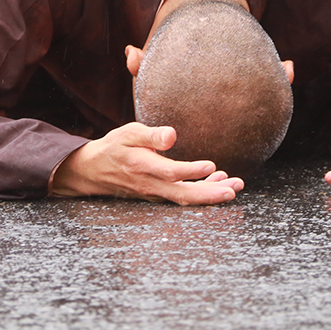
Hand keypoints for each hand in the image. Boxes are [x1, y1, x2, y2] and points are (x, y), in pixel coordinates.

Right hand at [51, 122, 243, 204]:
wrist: (95, 170)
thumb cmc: (115, 146)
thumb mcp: (128, 133)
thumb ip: (150, 134)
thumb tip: (172, 134)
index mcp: (142, 166)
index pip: (169, 172)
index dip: (191, 171)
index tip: (212, 165)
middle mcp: (150, 184)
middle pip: (183, 194)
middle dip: (210, 194)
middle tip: (234, 189)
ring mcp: (155, 193)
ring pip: (185, 198)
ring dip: (210, 194)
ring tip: (235, 186)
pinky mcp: (159, 194)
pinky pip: (182, 196)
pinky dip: (201, 191)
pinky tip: (217, 180)